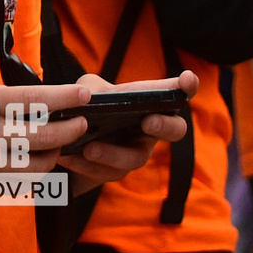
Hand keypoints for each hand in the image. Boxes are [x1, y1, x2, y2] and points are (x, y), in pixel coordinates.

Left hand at [32, 70, 198, 193]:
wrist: (64, 145)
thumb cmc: (85, 111)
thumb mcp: (85, 92)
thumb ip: (88, 89)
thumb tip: (87, 97)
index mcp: (150, 103)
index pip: (178, 93)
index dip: (189, 86)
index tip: (187, 79)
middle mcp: (151, 129)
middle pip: (176, 130)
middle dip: (166, 126)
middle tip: (149, 121)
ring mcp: (136, 152)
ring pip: (136, 158)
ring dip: (114, 153)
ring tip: (90, 148)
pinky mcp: (115, 173)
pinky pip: (108, 173)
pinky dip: (88, 165)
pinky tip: (70, 157)